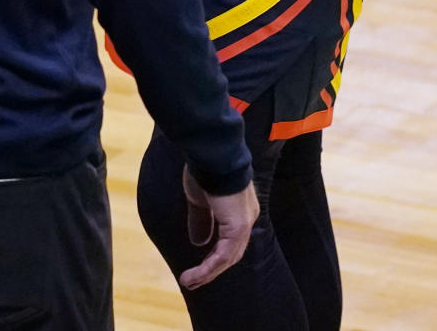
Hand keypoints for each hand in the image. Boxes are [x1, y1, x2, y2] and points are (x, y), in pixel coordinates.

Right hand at [179, 167, 257, 290]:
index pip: (231, 239)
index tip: (199, 265)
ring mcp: (245, 222)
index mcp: (241, 208)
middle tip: (193, 281)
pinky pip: (223, 255)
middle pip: (232, 252)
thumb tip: (199, 243)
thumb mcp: (200, 200)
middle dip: (212, 269)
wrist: (213, 154)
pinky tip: (194, 275)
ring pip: (228, 257)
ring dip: (208, 273)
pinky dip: (208, 268)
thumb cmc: (206, 170)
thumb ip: (201, 221)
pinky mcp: (238, 227)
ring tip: (189, 282)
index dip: (215, 254)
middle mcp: (247, 217)